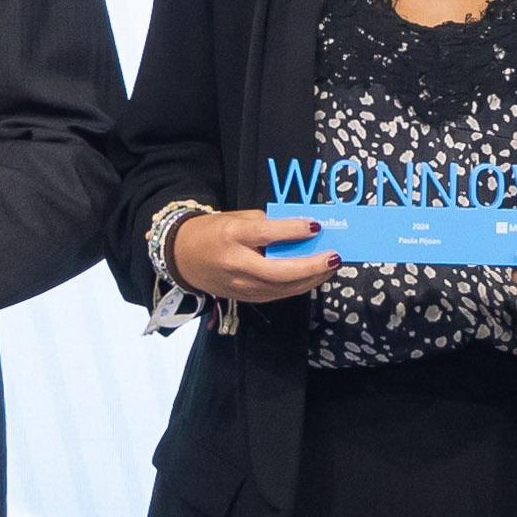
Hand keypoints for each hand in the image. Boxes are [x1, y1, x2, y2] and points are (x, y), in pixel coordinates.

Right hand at [165, 206, 338, 304]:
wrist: (182, 257)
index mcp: (232, 236)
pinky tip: (314, 276)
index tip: (315, 226)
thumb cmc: (212, 232)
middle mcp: (236, 264)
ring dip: (311, 278)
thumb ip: (267, 223)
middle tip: (334, 256)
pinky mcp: (246, 298)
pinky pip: (278, 294)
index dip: (293, 231)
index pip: (266, 234)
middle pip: (278, 271)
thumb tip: (301, 230)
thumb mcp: (236, 218)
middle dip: (310, 266)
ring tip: (331, 266)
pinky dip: (299, 286)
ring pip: (282, 288)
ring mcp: (241, 285)